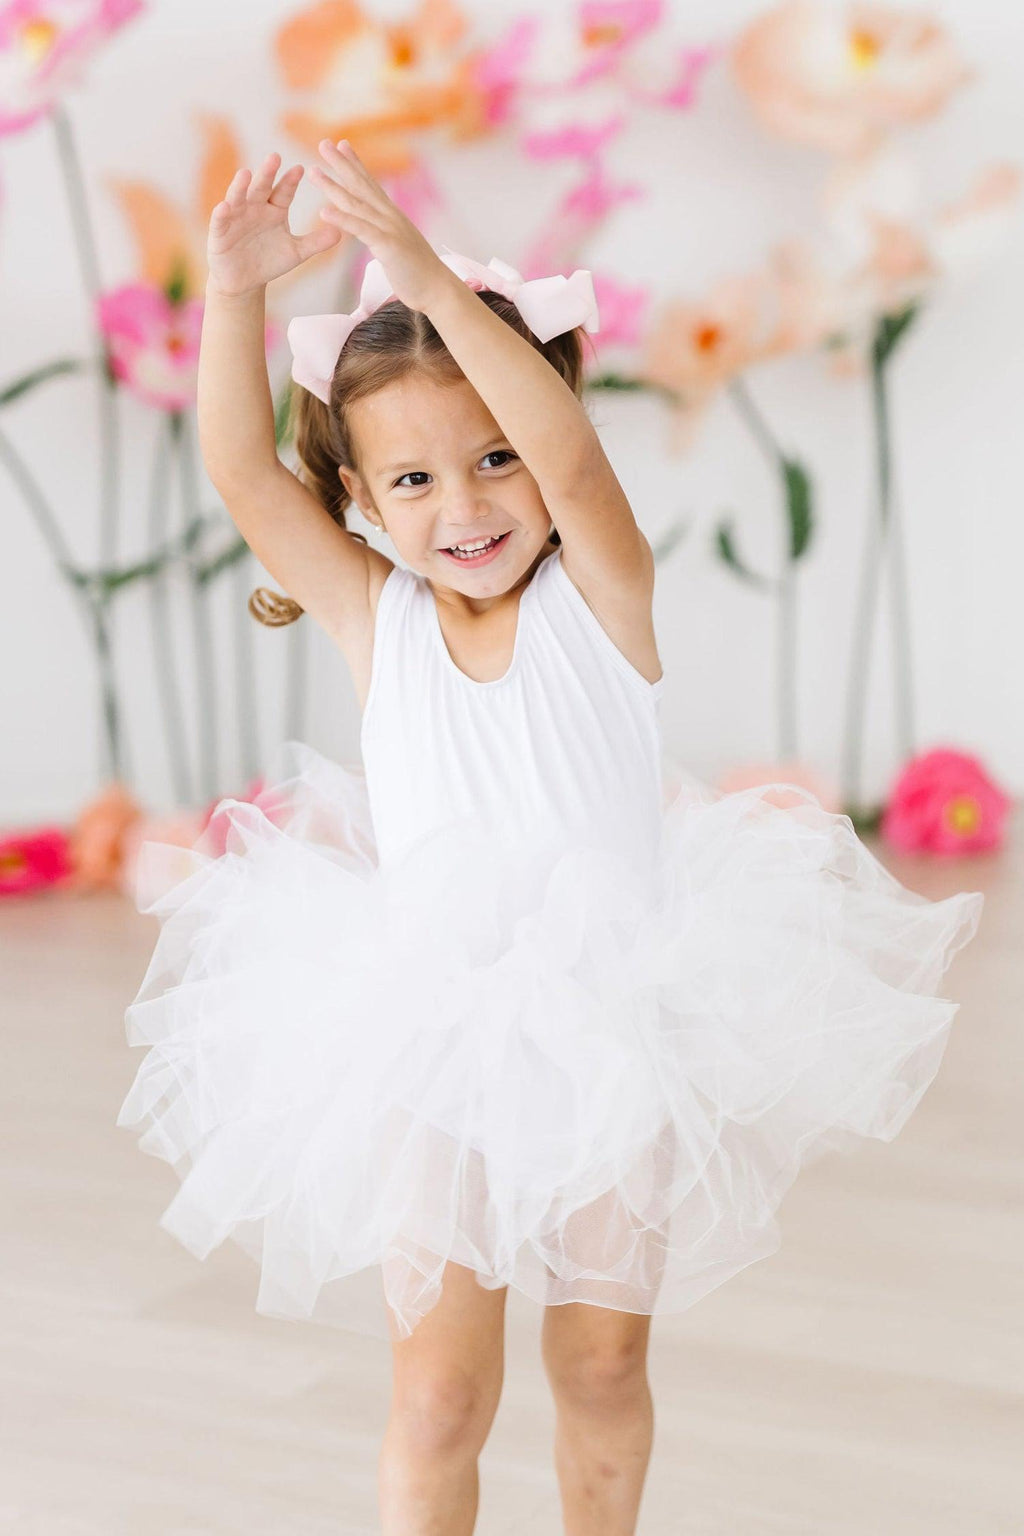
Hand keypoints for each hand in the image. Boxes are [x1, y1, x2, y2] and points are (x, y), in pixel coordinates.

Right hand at [206, 152, 344, 297]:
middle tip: (275, 157)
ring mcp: (236, 217)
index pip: (284, 191)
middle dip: (267, 173)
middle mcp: (255, 207)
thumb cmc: (270, 261)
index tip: (301, 169)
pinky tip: (224, 206)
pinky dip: (222, 213)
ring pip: (239, 197)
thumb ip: (316, 242)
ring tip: (246, 174)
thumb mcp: (296, 252)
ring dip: (241, 186)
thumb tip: (342, 232)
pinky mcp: (220, 232)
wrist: (244, 281)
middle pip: (262, 187)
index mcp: (275, 209)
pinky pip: (220, 220)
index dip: (290, 181)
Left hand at [308, 139, 453, 313]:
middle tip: (323, 143)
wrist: (438, 290)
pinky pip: (360, 230)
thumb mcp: (399, 248)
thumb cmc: (419, 274)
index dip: (356, 164)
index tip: (342, 145)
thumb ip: (387, 235)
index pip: (371, 185)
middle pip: (361, 186)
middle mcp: (390, 217)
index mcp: (392, 217)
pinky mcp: (388, 246)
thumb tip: (380, 233)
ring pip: (356, 203)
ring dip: (333, 186)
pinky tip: (323, 212)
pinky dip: (342, 220)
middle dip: (341, 164)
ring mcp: (389, 229)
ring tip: (313, 172)